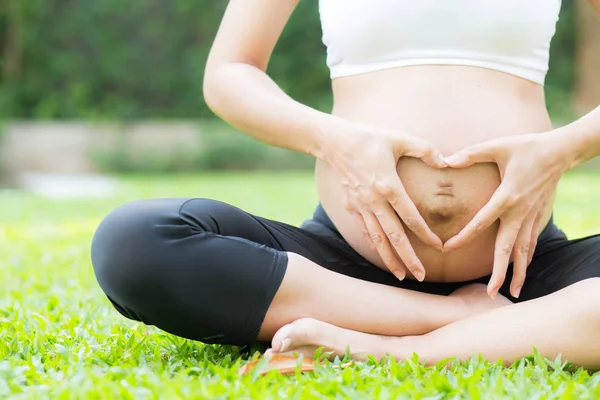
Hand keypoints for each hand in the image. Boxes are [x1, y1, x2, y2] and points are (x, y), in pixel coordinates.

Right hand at [326, 123, 446, 280]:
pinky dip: (376, 246)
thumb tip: (446, 161)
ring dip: (390, 259)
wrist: (336, 143)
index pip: (410, 216)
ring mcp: (361, 206)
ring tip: (401, 276)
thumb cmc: (370, 138)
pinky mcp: (352, 207)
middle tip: (421, 276)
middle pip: (393, 236)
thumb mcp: (400, 138)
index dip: (425, 234)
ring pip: (377, 239)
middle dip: (408, 258)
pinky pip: (366, 231)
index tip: (438, 247)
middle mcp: (373, 201)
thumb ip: (425, 150)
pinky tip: (384, 255)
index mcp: (388, 185)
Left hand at [443, 132, 571, 297]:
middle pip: (507, 247)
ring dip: (518, 271)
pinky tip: (523, 271)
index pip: (481, 222)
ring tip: (513, 292)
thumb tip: (445, 160)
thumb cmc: (526, 147)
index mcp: (506, 196)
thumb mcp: (497, 146)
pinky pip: (532, 241)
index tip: (447, 249)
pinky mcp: (539, 215)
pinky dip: (527, 257)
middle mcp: (519, 211)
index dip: (463, 237)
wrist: (560, 151)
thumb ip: (471, 154)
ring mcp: (531, 215)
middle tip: (491, 293)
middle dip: (499, 272)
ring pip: (523, 250)